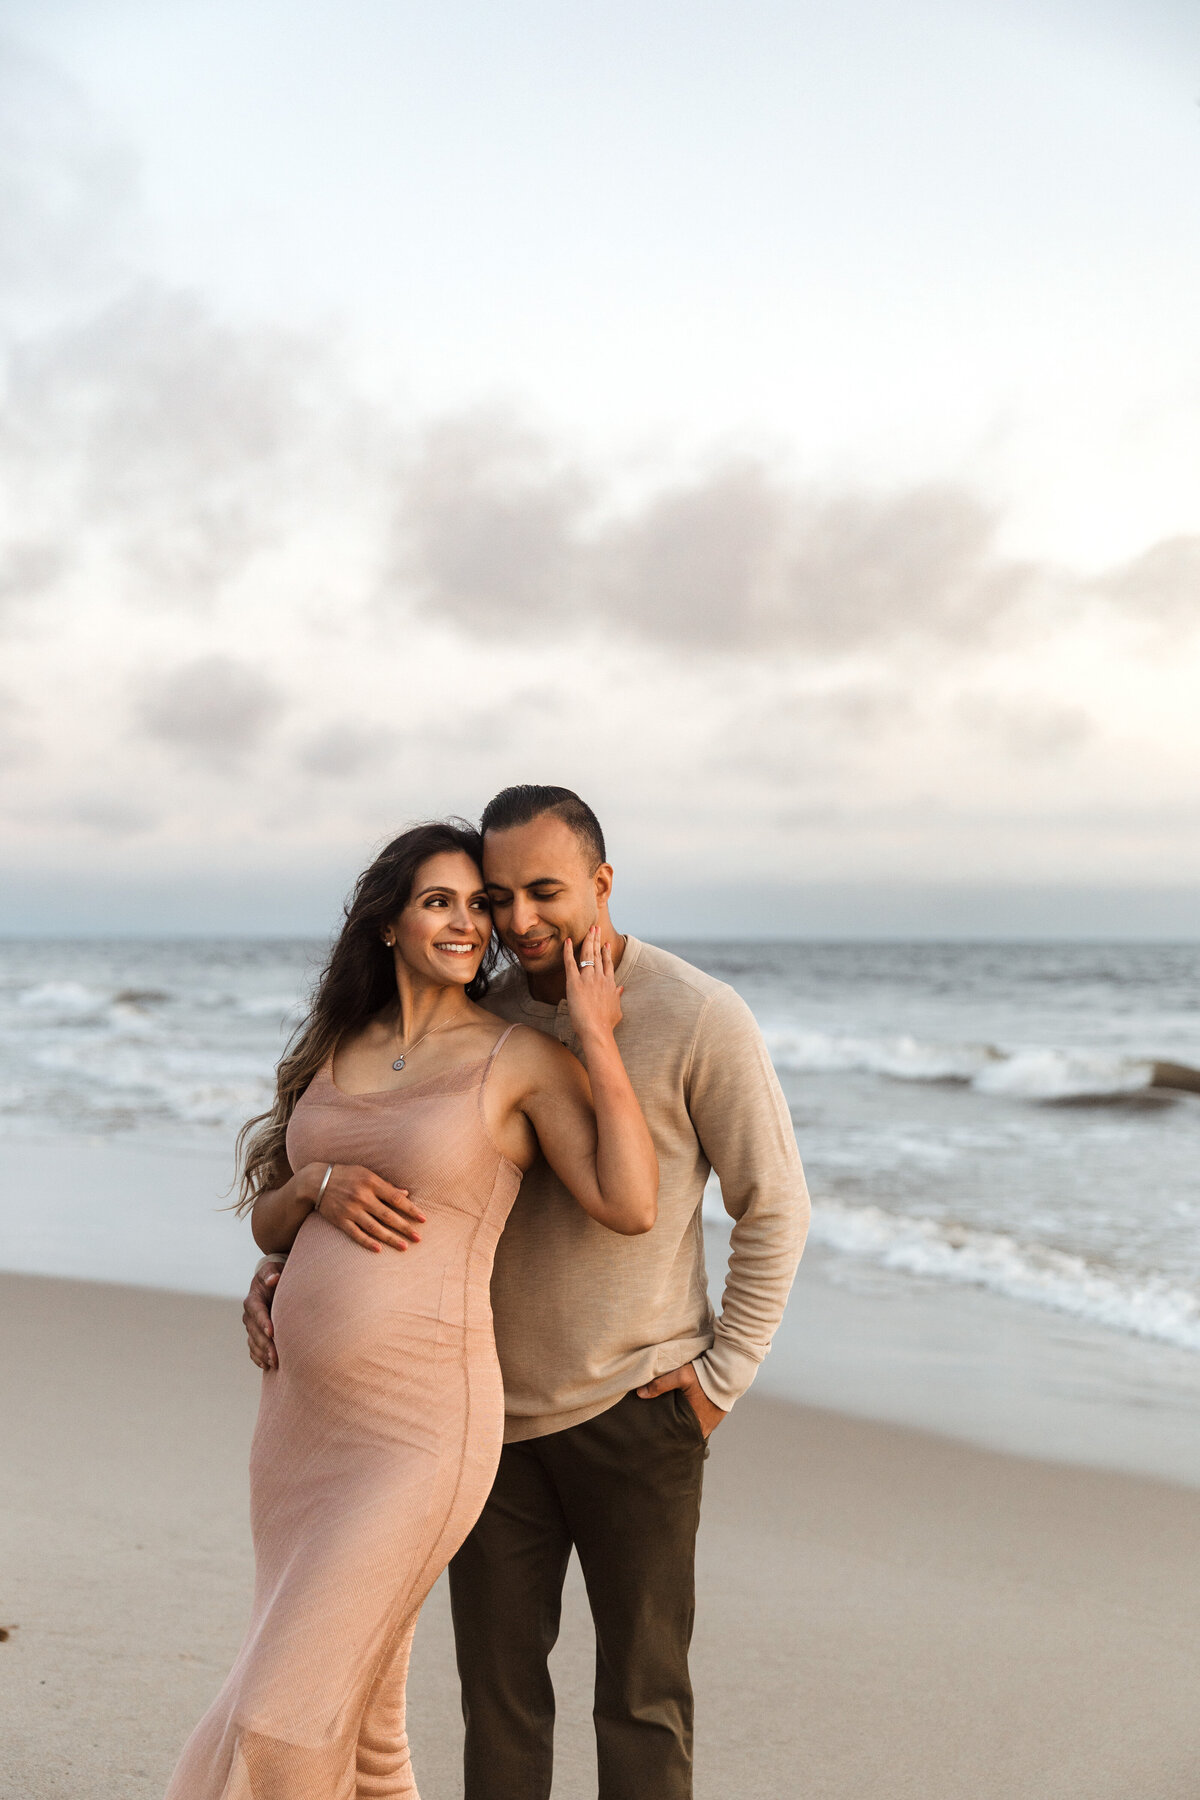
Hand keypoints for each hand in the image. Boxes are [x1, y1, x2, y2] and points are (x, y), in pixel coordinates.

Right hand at [245, 1264, 280, 1371]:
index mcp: (253, 1299)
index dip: (263, 1322)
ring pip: (253, 1343)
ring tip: (275, 1364)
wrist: (271, 1283)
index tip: (272, 1332)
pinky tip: (267, 1366)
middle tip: (276, 1356)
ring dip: (262, 1354)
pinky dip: (258, 1358)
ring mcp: (250, 1326)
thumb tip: (273, 1279)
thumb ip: (272, 1272)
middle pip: (254, 1332)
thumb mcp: (273, 1269)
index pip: (256, 1311)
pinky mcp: (254, 1335)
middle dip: (264, 1344)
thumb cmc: (275, 1275)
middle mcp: (249, 1315)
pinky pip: (253, 1349)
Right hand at [310, 1163, 425, 1253]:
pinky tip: (379, 1249)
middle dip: (404, 1227)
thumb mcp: (366, 1174)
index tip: (423, 1220)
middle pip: (387, 1215)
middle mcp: (362, 1197)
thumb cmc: (347, 1175)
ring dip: (390, 1238)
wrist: (316, 1181)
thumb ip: (386, 1185)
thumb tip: (406, 1194)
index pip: (395, 1199)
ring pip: (374, 1227)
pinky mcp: (340, 1220)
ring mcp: (350, 1210)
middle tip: (418, 1238)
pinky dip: (367, 1242)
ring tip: (404, 1246)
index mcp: (371, 1183)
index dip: (410, 1210)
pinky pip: (356, 1234)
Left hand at [563, 925, 621, 1044]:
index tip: (604, 943)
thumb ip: (618, 996)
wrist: (596, 1030)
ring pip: (587, 955)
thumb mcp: (616, 1009)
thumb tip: (621, 988)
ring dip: (587, 940)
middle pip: (598, 954)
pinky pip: (570, 963)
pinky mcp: (574, 983)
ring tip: (588, 929)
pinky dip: (568, 951)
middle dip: (596, 939)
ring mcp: (587, 979)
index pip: (608, 963)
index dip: (606, 952)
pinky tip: (567, 941)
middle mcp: (600, 978)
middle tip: (595, 928)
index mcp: (610, 984)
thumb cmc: (606, 1024)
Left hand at [636, 1361, 727, 1437]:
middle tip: (662, 1429)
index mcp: (696, 1423)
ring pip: (694, 1427)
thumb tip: (640, 1393)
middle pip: (686, 1434)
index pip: (679, 1438)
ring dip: (685, 1424)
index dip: (669, 1437)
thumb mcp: (681, 1376)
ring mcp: (713, 1422)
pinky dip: (695, 1418)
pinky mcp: (718, 1415)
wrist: (731, 1370)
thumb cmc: (706, 1375)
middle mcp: (706, 1427)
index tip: (658, 1436)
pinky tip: (687, 1412)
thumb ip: (660, 1384)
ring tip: (673, 1421)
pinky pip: (703, 1420)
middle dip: (675, 1431)